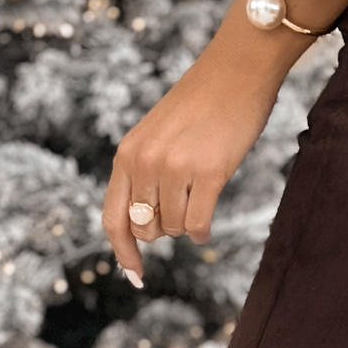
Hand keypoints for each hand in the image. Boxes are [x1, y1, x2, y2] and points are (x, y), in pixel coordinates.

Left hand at [102, 56, 278, 283]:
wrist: (235, 72)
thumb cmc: (201, 106)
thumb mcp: (157, 137)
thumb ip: (144, 175)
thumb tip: (146, 228)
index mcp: (127, 154)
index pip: (112, 217)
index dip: (122, 252)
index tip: (136, 275)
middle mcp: (145, 162)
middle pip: (146, 229)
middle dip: (164, 229)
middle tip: (183, 204)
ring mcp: (175, 168)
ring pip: (174, 229)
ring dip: (188, 223)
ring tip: (200, 196)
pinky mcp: (208, 173)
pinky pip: (198, 226)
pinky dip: (203, 231)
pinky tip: (208, 221)